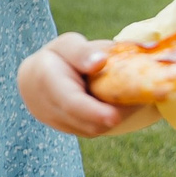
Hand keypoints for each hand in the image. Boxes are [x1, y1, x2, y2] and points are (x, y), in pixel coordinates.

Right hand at [18, 32, 138, 137]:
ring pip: (92, 129)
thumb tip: (100, 61)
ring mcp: (57, 123)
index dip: (93, 112)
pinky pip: (92, 129)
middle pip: (86, 122)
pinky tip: (117, 104)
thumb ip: (82, 52)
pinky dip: (108, 119)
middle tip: (140, 101)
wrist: (35, 80)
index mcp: (47, 80)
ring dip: (114, 117)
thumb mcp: (67, 45)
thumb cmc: (57, 57)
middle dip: (116, 115)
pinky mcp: (68, 131)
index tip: (114, 117)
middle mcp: (48, 108)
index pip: (70, 102)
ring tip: (131, 98)